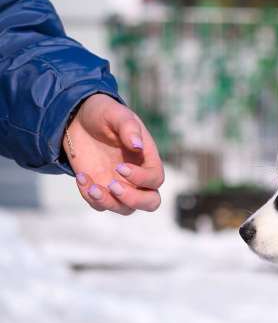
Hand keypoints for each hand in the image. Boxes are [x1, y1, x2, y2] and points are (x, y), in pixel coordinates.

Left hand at [63, 94, 164, 213]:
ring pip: (125, 209)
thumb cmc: (103, 113)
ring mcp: (119, 186)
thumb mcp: (115, 114)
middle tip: (113, 186)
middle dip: (133, 199)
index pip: (155, 179)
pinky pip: (100, 204)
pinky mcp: (100, 189)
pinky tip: (81, 177)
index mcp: (147, 159)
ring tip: (91, 186)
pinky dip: (90, 196)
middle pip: (150, 202)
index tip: (120, 167)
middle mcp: (137, 177)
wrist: (77, 118)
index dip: (141, 178)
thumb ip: (128, 127)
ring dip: (109, 202)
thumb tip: (138, 145)